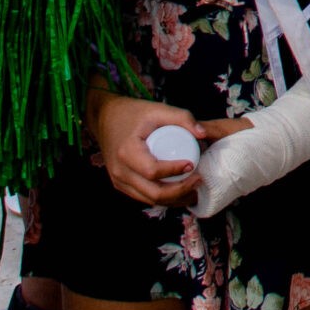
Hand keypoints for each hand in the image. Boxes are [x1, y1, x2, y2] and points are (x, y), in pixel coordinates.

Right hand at [89, 91, 206, 207]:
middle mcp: (120, 171)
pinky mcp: (120, 185)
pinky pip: (143, 196)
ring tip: (193, 189)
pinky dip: (162, 197)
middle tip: (199, 181)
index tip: (192, 164)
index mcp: (127, 152)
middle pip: (153, 193)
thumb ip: (182, 117)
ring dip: (173, 199)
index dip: (174, 171)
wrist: (106, 117)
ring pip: (149, 200)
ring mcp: (118, 181)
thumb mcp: (158, 109)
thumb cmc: (133, 113)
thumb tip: (203, 134)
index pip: (153, 171)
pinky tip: (178, 191)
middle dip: (180, 192)